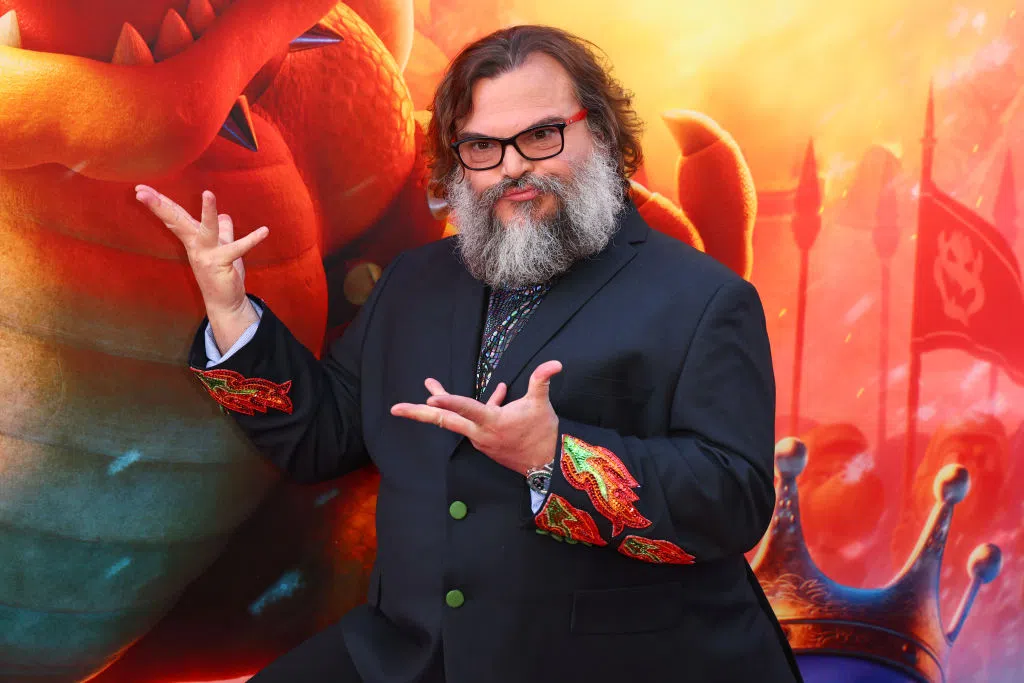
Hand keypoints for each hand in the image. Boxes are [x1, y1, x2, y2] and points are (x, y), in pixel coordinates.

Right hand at [135, 185, 265, 349]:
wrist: (225, 302)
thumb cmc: (222, 274)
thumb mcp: (222, 247)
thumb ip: (223, 231)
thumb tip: (224, 216)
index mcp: (194, 239)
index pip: (175, 217)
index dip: (159, 202)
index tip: (140, 188)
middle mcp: (196, 246)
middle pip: (177, 221)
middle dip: (159, 205)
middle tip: (141, 191)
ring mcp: (207, 255)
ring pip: (206, 229)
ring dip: (208, 212)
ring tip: (208, 193)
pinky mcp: (222, 264)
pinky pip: (237, 248)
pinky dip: (252, 240)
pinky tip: (264, 231)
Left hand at [390, 361, 562, 474]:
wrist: (547, 465)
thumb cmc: (543, 433)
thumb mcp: (541, 404)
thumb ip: (542, 381)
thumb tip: (556, 363)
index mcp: (491, 422)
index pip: (466, 409)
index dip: (448, 401)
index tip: (430, 397)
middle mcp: (479, 433)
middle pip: (443, 421)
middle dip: (418, 414)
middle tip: (395, 409)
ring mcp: (479, 440)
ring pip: (454, 419)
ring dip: (441, 404)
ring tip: (430, 385)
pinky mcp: (484, 442)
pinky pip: (473, 421)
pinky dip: (474, 408)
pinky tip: (498, 392)